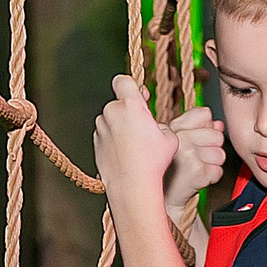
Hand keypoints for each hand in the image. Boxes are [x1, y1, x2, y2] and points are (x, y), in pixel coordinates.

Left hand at [94, 75, 178, 203]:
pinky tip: (125, 154)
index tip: (140, 96)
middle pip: (119, 103)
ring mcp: (101, 127)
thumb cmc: (152, 161)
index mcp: (130, 105)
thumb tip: (155, 126)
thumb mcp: (170, 138)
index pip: (123, 80)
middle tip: (143, 130)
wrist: (131, 185)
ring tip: (135, 146)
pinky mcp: (96, 142)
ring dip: (121, 127)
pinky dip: (113, 140)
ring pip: (112, 120)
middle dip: (129, 112)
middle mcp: (112, 112)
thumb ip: (160, 124)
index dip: (132, 86)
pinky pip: (106, 134)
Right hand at [164, 104, 226, 214]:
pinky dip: (211, 178)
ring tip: (196, 169)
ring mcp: (187, 152)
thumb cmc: (172, 170)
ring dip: (212, 165)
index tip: (195, 141)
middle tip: (196, 159)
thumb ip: (202, 129)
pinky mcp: (196, 170)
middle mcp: (179, 136)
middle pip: (218, 136)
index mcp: (174, 125)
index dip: (206, 129)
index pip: (205, 114)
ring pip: (220, 155)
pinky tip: (197, 179)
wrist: (164, 197)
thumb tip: (219, 125)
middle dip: (212, 150)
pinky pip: (218, 172)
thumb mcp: (182, 143)